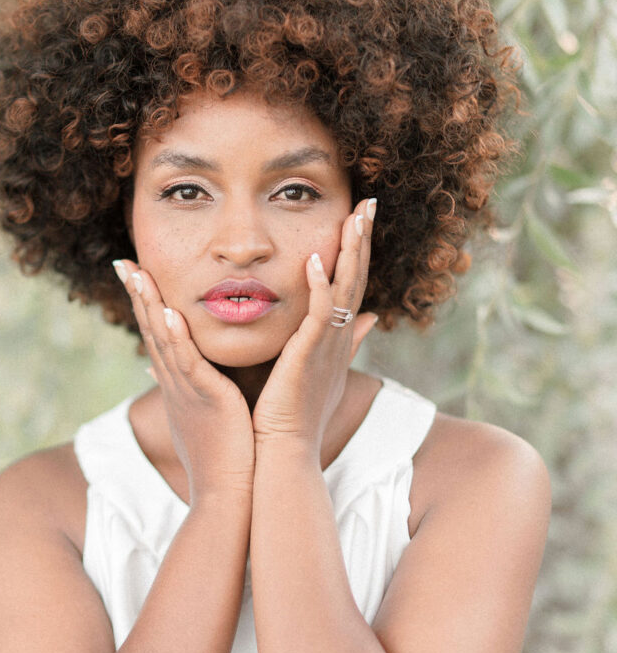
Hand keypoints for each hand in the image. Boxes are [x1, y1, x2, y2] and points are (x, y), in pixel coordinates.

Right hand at [114, 259, 255, 506]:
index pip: (157, 335)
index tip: (136, 273)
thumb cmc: (223, 459)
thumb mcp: (206, 419)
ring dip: (148, 304)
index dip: (145, 304)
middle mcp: (175, 383)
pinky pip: (187, 362)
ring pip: (162, 339)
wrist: (227, 494)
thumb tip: (198, 385)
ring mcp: (186, 389)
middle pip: (150, 329)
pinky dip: (175, 337)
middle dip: (137, 293)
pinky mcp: (206, 398)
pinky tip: (168, 312)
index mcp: (177, 384)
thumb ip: (201, 395)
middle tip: (123, 261)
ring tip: (137, 272)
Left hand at [251, 198, 378, 452]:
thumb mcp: (324, 370)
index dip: (359, 250)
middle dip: (362, 238)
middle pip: (356, 276)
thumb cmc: (297, 415)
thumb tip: (367, 321)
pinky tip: (316, 259)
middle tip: (369, 202)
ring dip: (350, 251)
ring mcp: (327, 345)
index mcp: (336, 337)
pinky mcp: (310, 355)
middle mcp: (338, 337)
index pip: (352, 282)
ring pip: (344, 288)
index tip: (361, 217)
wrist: (284, 450)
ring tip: (354, 216)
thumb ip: (344, 342)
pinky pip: (319, 313)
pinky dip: (320, 286)